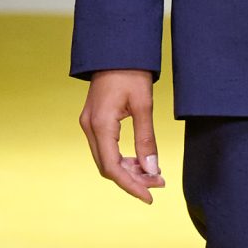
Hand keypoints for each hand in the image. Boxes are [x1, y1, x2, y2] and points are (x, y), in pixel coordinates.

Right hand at [79, 69, 164, 204]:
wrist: (116, 50)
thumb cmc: (131, 73)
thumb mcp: (144, 106)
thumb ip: (147, 140)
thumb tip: (152, 170)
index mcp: (101, 124)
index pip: (112, 167)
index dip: (131, 185)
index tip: (150, 197)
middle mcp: (90, 127)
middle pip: (107, 167)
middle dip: (132, 179)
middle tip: (159, 183)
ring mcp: (89, 124)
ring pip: (106, 159)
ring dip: (128, 170)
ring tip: (154, 174)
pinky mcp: (94, 121)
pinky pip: (105, 148)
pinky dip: (122, 158)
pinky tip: (140, 160)